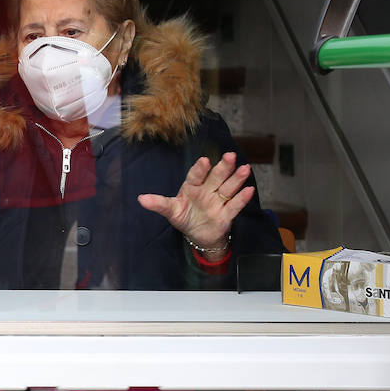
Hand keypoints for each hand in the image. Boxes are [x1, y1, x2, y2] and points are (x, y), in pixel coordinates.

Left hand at [137, 152, 254, 252]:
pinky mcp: (226, 214)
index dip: (200, 169)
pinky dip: (241, 198)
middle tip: (230, 156)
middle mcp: (207, 191)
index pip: (196, 176)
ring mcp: (218, 201)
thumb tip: (140, 199)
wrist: (198, 234)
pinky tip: (249, 189)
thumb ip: (158, 204)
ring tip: (244, 168)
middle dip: (223, 167)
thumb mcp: (170, 211)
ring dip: (237, 179)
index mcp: (191, 187)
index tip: (204, 161)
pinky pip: (234, 205)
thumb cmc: (184, 217)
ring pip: (228, 188)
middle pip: (216, 177)